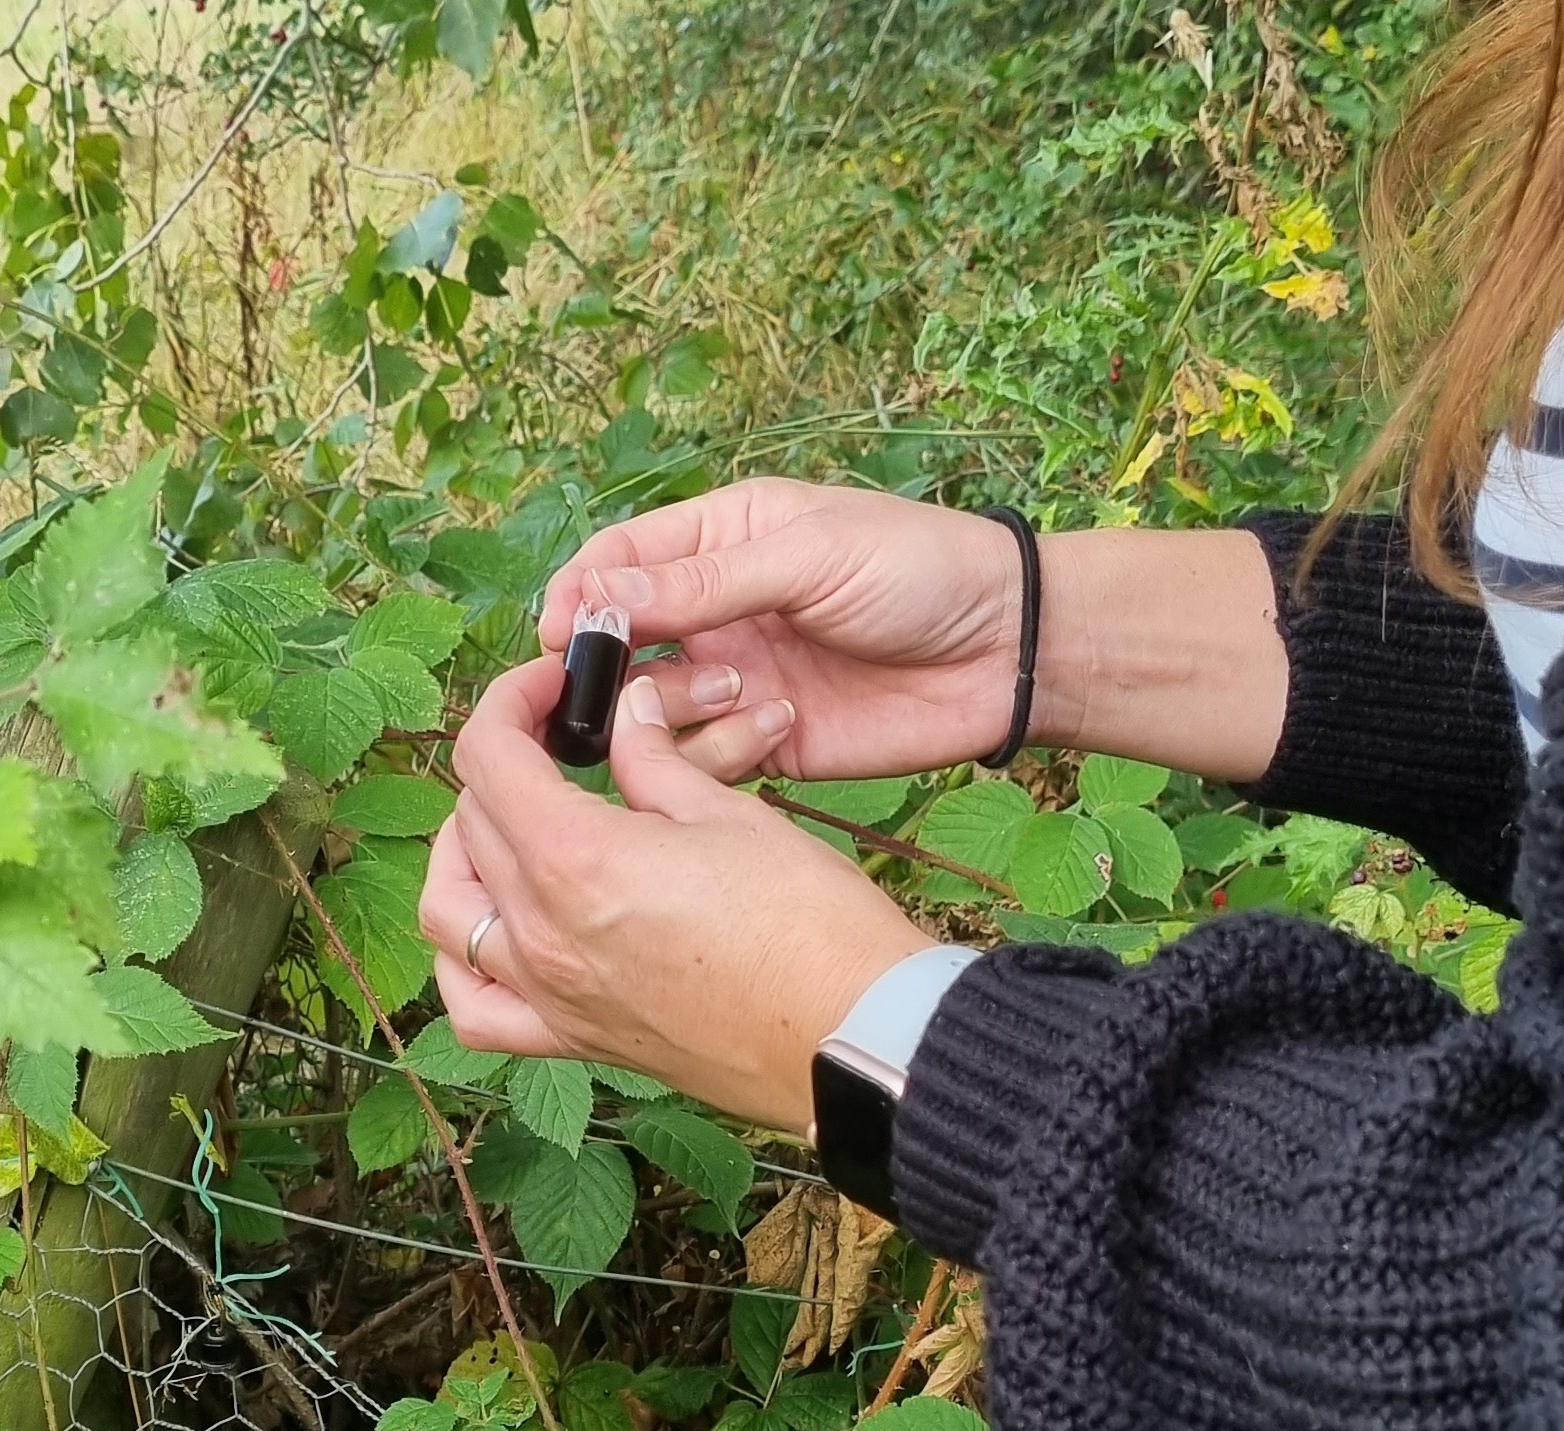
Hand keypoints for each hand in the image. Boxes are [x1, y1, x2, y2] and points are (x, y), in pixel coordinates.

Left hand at [418, 659, 931, 1132]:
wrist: (852, 1036)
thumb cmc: (810, 923)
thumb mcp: (729, 814)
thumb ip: (656, 759)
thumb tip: (629, 711)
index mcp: (575, 859)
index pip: (489, 757)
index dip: (509, 699)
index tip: (551, 684)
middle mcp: (542, 932)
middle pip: (471, 824)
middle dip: (504, 763)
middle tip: (556, 741)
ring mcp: (551, 993)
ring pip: (449, 913)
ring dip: (462, 855)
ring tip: (508, 827)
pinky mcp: (575, 1038)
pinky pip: (478, 1010)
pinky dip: (464, 965)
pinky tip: (494, 935)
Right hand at [536, 477, 1028, 779]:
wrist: (1005, 650)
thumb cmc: (917, 570)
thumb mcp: (807, 556)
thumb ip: (703, 582)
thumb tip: (596, 595)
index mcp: (722, 540)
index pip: (619, 560)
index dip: (580, 593)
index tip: (558, 633)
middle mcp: (718, 610)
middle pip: (621, 638)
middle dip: (602, 663)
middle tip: (594, 690)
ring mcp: (738, 678)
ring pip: (652, 704)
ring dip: (668, 706)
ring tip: (727, 692)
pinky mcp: (766, 741)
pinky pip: (703, 758)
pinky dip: (712, 753)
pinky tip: (769, 728)